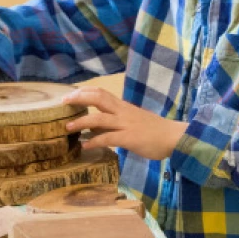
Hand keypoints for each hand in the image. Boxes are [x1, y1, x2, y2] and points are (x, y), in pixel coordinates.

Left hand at [63, 87, 186, 160]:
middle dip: (79, 98)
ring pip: (99, 118)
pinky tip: (85, 146)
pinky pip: (108, 138)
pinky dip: (94, 142)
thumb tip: (96, 126)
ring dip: (81, 122)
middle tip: (63, 102)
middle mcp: (123, 112)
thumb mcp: (134, 121)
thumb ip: (116, 121)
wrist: (175, 137)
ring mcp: (126, 124)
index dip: (84, 91)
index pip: (101, 92)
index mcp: (124, 107)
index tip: (70, 93)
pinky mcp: (129, 138)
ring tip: (68, 126)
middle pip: (97, 98)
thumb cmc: (156, 131)